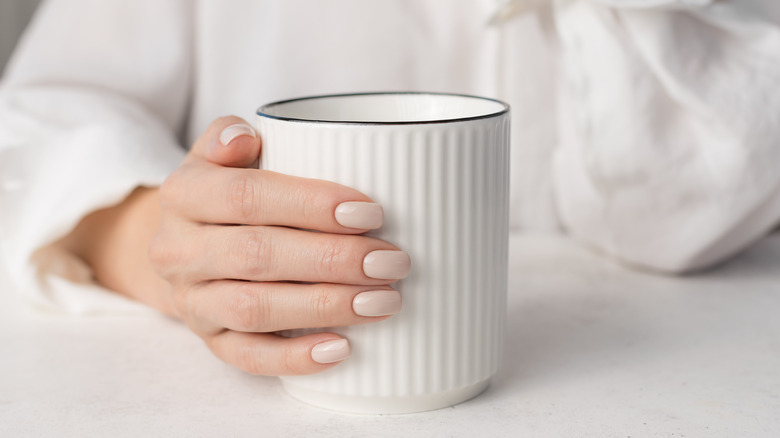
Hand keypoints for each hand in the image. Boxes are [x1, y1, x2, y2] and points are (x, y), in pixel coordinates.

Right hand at [148, 116, 408, 374]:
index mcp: (184, 195)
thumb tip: (245, 135)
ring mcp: (192, 301)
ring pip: (254, 309)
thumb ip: (230, 137)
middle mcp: (179, 251)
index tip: (371, 213)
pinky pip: (247, 357)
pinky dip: (294, 357)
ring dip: (324, 306)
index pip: (245, 196)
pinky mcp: (210, 341)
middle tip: (391, 261)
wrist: (187, 249)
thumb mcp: (220, 157)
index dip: (310, 205)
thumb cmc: (226, 195)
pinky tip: (342, 349)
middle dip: (332, 260)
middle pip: (256, 256)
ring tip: (382, 301)